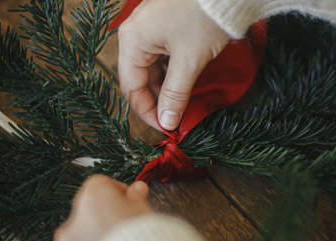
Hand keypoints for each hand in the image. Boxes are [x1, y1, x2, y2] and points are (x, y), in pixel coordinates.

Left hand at [53, 175, 151, 240]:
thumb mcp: (148, 213)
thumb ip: (137, 198)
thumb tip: (137, 190)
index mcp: (94, 200)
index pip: (101, 184)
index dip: (118, 191)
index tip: (130, 200)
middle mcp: (74, 222)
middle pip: (88, 212)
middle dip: (105, 218)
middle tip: (127, 227)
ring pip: (80, 238)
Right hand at [118, 0, 229, 130]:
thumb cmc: (203, 17)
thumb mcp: (189, 61)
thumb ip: (175, 95)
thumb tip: (167, 123)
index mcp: (132, 41)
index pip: (131, 88)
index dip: (147, 112)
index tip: (166, 128)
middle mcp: (135, 35)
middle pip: (140, 79)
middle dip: (158, 102)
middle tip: (176, 120)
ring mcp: (150, 30)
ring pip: (152, 71)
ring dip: (166, 90)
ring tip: (183, 106)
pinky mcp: (164, 28)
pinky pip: (162, 58)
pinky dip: (173, 75)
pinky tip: (185, 87)